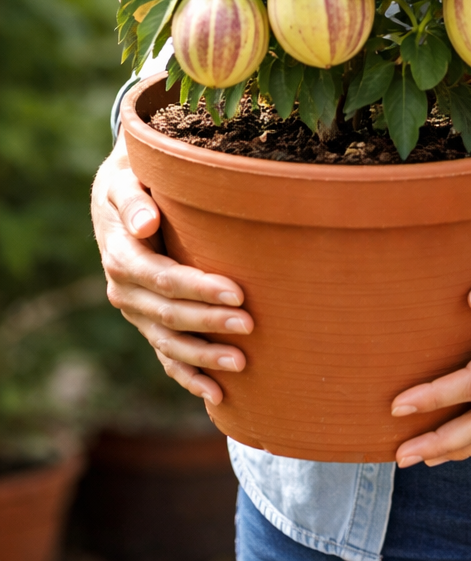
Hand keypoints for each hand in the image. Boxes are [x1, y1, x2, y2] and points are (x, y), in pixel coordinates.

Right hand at [92, 135, 252, 403]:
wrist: (116, 198)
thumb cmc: (132, 180)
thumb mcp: (125, 180)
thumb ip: (134, 199)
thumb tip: (145, 225)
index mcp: (122, 256)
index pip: (164, 279)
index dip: (200, 288)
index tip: (237, 291)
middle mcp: (124, 290)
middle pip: (170, 314)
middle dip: (210, 322)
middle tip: (250, 324)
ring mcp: (135, 312)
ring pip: (168, 342)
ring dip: (203, 357)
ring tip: (241, 363)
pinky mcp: (146, 323)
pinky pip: (165, 356)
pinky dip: (188, 377)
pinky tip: (217, 394)